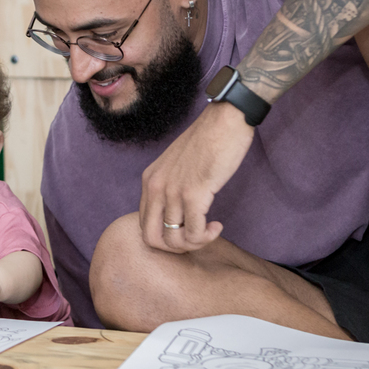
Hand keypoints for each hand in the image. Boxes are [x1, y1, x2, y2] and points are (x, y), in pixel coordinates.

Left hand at [139, 101, 255, 252]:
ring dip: (194, 243)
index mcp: (149, 180)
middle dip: (175, 248)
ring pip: (174, 240)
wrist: (225, 120)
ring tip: (209, 231)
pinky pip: (193, 233)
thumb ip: (171, 186)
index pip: (144, 225)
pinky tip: (218, 226)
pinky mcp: (194, 194)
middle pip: (151, 239)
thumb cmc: (208, 141)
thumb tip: (176, 214)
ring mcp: (173, 191)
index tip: (186, 230)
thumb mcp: (177, 165)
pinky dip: (206, 237)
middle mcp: (155, 187)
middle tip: (195, 238)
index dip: (165, 237)